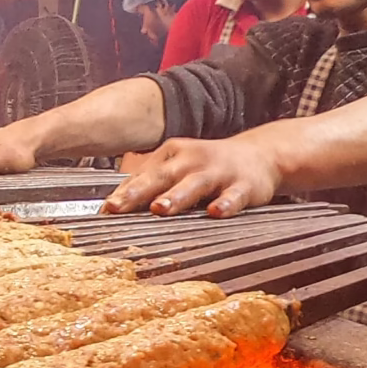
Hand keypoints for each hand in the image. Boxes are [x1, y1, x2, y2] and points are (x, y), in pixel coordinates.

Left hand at [106, 134, 284, 217]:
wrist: (260, 155)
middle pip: (162, 176)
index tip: (105, 211)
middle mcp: (192, 160)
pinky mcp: (244, 185)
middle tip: (118, 207)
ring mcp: (218, 171)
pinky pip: (233, 196)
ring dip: (177, 196)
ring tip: (161, 208)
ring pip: (194, 184)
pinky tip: (216, 212)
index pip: (142, 176)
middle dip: (139, 192)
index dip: (122, 193)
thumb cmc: (210, 167)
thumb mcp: (179, 168)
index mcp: (172, 155)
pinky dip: (225, 204)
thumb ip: (151, 184)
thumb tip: (114, 206)